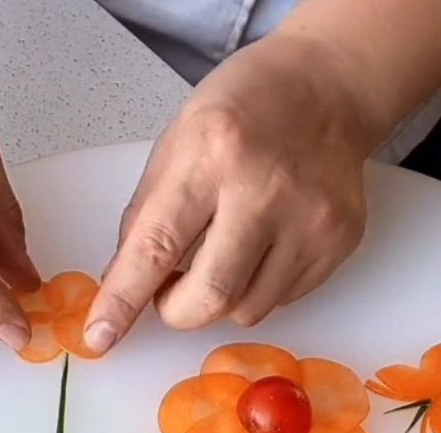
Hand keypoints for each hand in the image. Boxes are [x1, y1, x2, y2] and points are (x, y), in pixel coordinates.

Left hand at [86, 32, 368, 351]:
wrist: (329, 88)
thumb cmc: (245, 110)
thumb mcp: (179, 140)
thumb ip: (148, 215)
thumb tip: (123, 284)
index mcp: (212, 154)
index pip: (157, 247)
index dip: (124, 300)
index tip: (101, 336)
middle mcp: (266, 190)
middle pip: (212, 297)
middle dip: (178, 312)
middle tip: (170, 294)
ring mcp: (310, 220)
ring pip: (248, 310)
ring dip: (221, 300)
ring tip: (224, 254)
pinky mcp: (339, 241)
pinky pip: (284, 299)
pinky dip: (259, 287)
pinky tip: (265, 244)